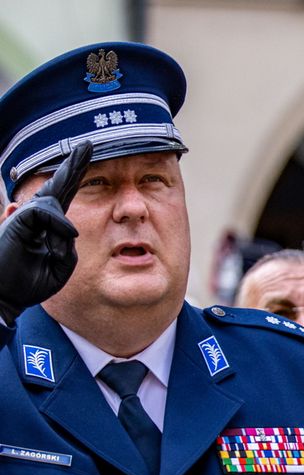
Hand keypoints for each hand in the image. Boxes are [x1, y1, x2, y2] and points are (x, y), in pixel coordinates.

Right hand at [0, 142, 92, 323]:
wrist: (4, 294)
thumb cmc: (28, 282)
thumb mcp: (60, 267)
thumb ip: (69, 250)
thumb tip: (69, 231)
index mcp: (48, 225)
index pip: (64, 196)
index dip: (74, 176)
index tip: (87, 155)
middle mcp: (36, 216)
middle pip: (57, 185)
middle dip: (72, 165)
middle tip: (87, 144)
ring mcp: (25, 216)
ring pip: (53, 205)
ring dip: (62, 225)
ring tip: (52, 245)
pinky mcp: (19, 221)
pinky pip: (45, 213)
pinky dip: (58, 224)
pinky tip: (66, 234)